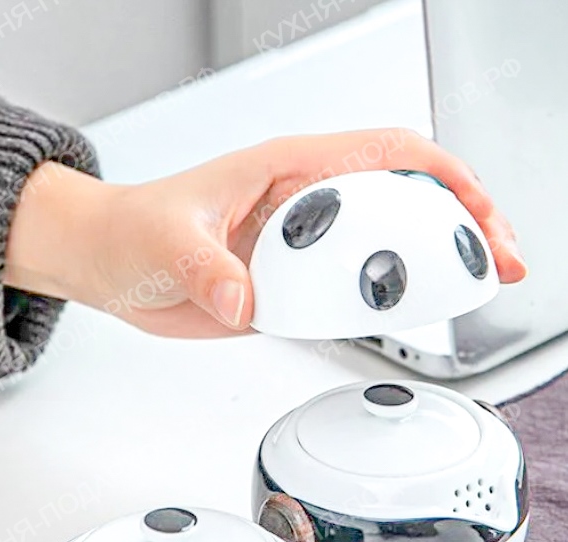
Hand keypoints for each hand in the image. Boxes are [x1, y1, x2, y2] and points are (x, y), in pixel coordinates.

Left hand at [5, 129, 526, 337]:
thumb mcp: (165, 242)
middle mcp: (305, 207)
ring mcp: (303, 250)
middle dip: (461, 226)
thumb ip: (206, 270)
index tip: (476, 214)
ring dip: (428, 271)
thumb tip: (244, 298)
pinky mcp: (292, 288)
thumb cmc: (132, 229)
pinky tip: (400, 320)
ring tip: (465, 293)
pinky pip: (349, 296)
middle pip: (405, 202)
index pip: (388, 156)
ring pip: (384, 252)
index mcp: (288, 171)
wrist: (111, 265)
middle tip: (494, 263)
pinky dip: (381, 307)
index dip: (444, 179)